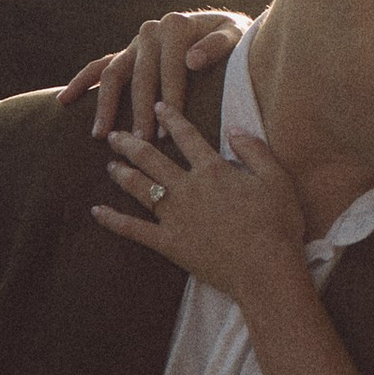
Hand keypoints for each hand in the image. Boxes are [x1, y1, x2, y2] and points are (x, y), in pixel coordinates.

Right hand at [52, 11, 246, 142]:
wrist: (226, 27)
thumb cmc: (236, 39)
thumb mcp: (235, 36)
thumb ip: (217, 45)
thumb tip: (191, 60)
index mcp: (176, 25)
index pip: (170, 68)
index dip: (168, 100)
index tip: (165, 131)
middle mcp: (150, 31)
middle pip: (140, 76)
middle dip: (139, 111)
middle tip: (139, 142)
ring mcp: (134, 43)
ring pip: (113, 75)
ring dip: (106, 105)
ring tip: (102, 135)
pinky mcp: (125, 53)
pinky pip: (98, 67)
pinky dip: (81, 82)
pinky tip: (65, 101)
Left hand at [92, 104, 310, 307]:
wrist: (265, 268)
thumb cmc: (277, 224)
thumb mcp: (276, 179)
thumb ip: (254, 150)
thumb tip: (235, 128)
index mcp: (213, 170)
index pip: (187, 137)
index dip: (171, 118)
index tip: (157, 106)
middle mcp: (188, 188)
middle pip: (152, 159)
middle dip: (131, 143)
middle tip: (115, 134)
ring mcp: (175, 216)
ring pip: (140, 188)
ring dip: (122, 174)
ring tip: (109, 165)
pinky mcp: (168, 243)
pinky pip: (134, 229)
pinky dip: (113, 220)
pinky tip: (96, 212)